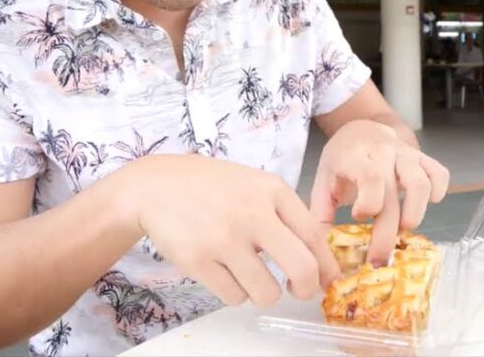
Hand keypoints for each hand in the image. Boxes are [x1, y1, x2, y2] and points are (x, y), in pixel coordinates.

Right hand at [126, 155, 340, 307]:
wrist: (155, 186)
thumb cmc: (211, 188)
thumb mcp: (255, 185)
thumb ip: (286, 215)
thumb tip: (319, 261)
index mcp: (272, 191)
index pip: (315, 235)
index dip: (327, 266)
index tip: (327, 280)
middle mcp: (252, 213)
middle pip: (302, 268)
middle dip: (306, 288)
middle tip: (299, 291)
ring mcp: (224, 238)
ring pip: (266, 292)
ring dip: (263, 292)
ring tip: (249, 275)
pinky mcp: (198, 261)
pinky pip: (234, 297)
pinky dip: (235, 293)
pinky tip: (224, 272)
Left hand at [309, 120, 449, 265]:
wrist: (362, 128)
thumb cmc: (342, 160)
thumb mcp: (324, 180)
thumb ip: (321, 213)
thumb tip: (321, 250)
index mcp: (355, 156)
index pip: (370, 177)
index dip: (368, 204)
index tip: (359, 218)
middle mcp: (383, 152)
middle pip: (393, 193)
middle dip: (387, 233)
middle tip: (380, 259)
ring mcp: (406, 153)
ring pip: (421, 183)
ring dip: (415, 213)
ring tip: (404, 228)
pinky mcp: (423, 157)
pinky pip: (439, 174)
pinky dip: (437, 192)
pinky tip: (425, 204)